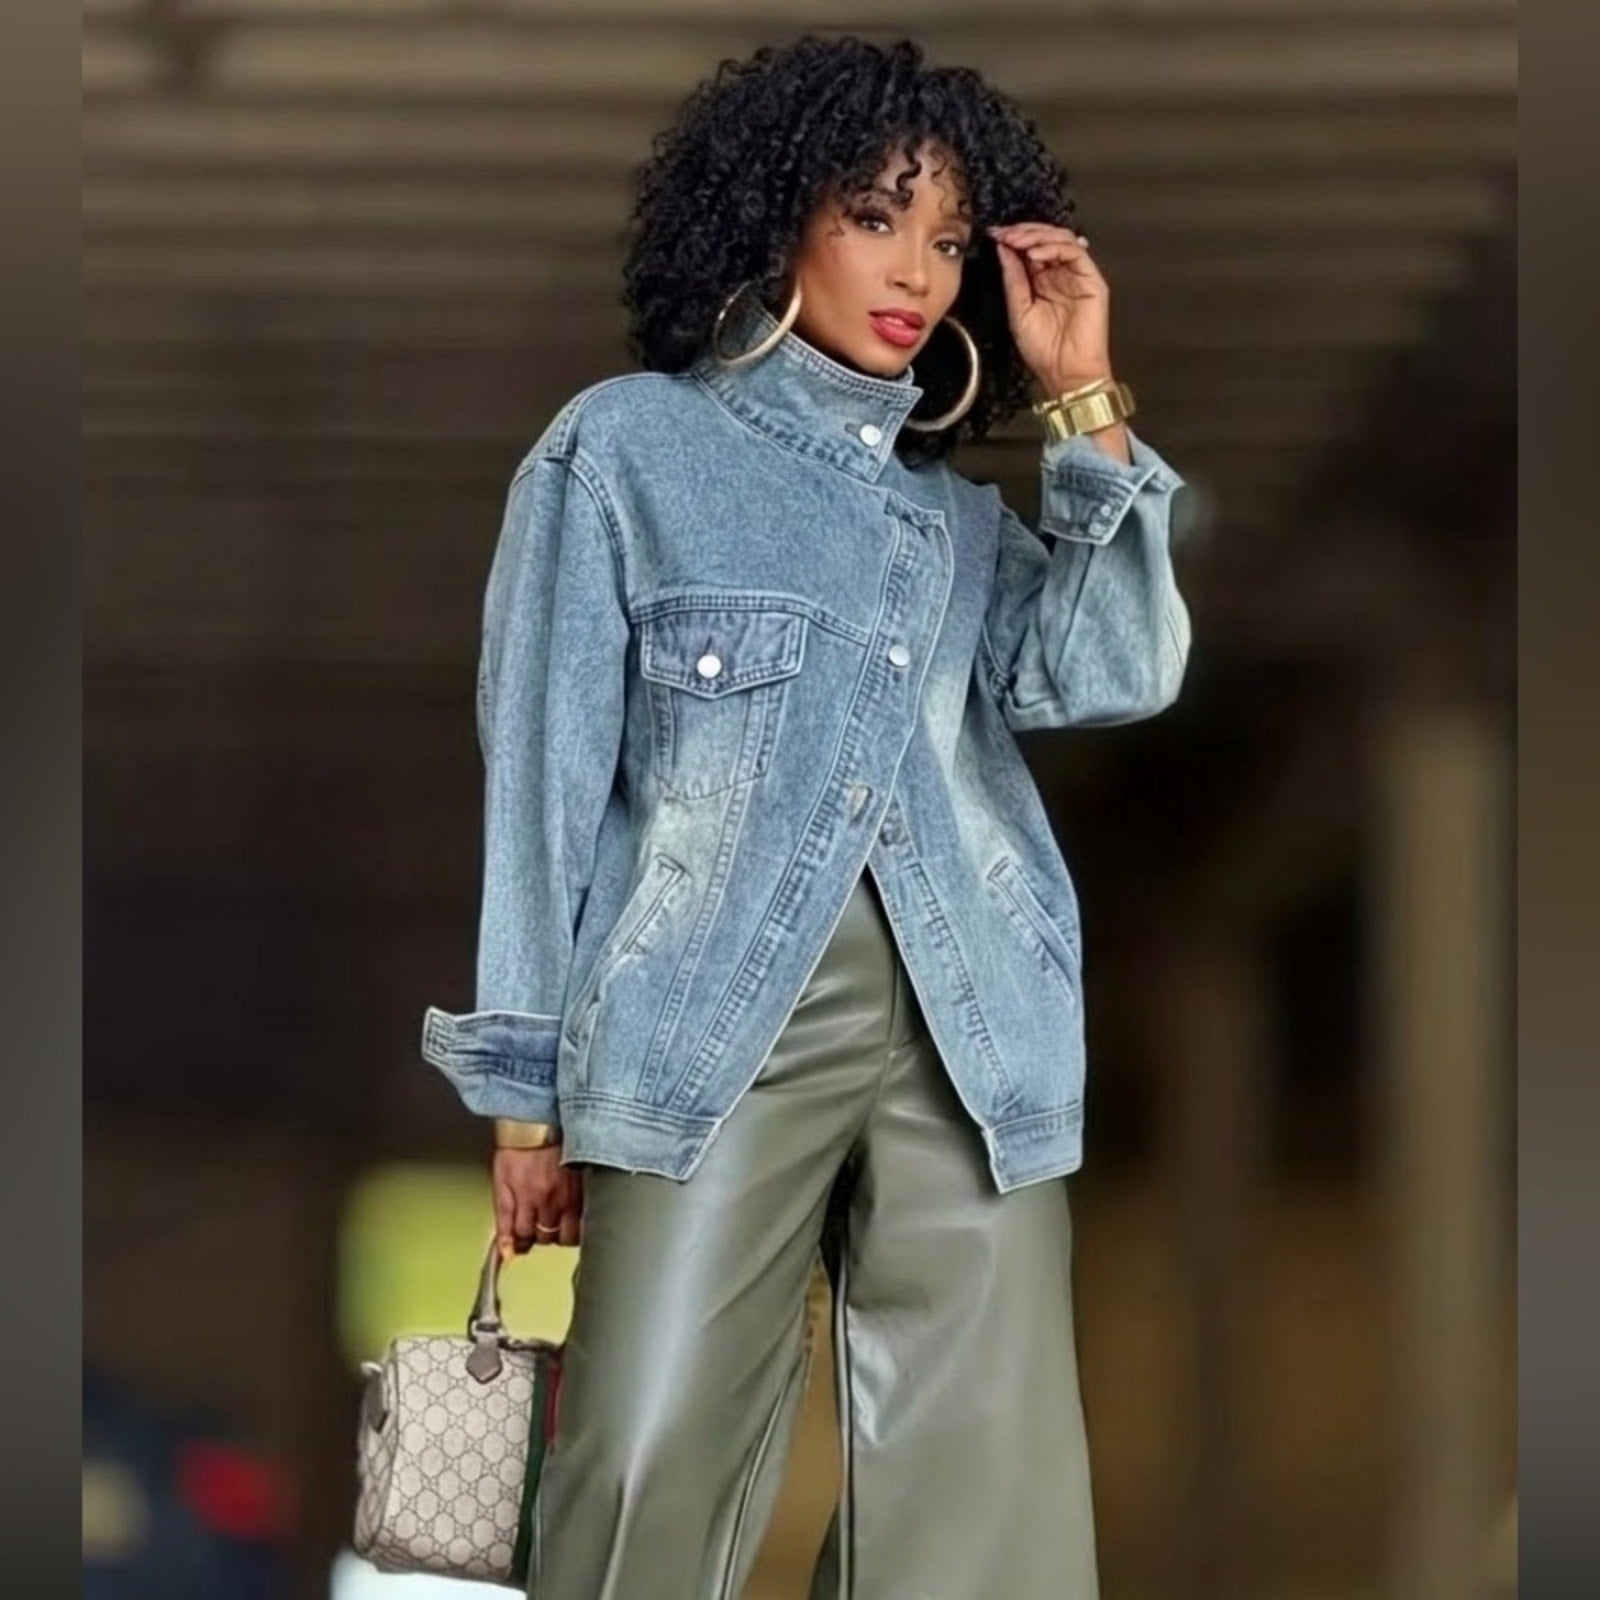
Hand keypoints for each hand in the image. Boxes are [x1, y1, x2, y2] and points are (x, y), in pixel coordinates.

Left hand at [493, 1144, 583, 1256]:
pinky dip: (579, 1222)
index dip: (521, 1241)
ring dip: (561, 1232)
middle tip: (538, 1223)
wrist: (541, 1123)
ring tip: (556, 1218)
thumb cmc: (519, 1149)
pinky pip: (586, 1219)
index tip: (522, 1240)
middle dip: (541, 1235)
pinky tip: (572, 1213)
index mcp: (528, 1200)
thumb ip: (503, 1220)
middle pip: (547, 1238)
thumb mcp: (501, 1183)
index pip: (524, 1238)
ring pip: (569, 1234)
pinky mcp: (587, 1188)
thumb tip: (504, 1251)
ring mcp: (572, 1195)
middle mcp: (551, 1201)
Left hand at [987, 221, 1112, 394]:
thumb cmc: (1044, 351)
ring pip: (1061, 239)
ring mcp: (1077, 276)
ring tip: (1018, 241)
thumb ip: (1013, 278)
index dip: (1013, 239)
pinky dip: (1055, 248)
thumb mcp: (1018, 310)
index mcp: (1042, 282)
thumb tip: (1004, 249)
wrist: (1065, 373)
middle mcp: (1060, 275)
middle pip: (1046, 239)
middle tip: (1005, 233)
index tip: (995, 234)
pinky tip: (1036, 255)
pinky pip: (1075, 252)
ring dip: (1037, 236)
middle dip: (1024, 232)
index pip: (1030, 249)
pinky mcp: (1092, 280)